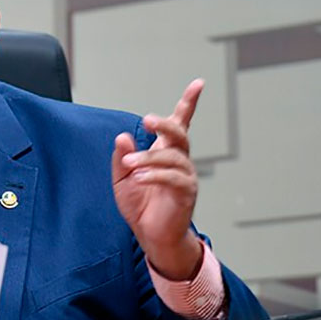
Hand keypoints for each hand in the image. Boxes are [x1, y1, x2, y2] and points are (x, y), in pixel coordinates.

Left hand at [112, 79, 204, 279]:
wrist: (151, 235)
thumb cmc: (140, 205)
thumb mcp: (122, 178)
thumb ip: (122, 157)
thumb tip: (122, 136)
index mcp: (165, 152)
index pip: (180, 123)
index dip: (188, 103)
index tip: (198, 84)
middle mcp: (179, 160)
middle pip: (180, 134)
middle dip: (166, 124)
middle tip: (148, 120)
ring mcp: (185, 176)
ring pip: (172, 157)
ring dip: (148, 157)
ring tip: (130, 164)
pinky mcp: (185, 193)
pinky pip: (173, 178)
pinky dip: (154, 175)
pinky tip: (138, 177)